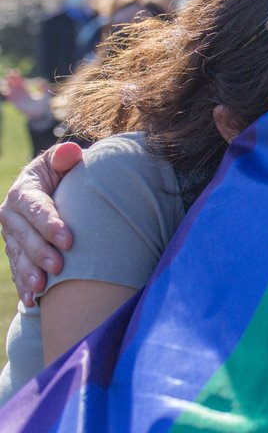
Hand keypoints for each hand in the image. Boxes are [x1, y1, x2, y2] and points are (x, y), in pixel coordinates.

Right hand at [1, 143, 82, 305]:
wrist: (54, 187)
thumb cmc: (64, 172)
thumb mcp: (63, 161)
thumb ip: (65, 157)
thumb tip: (70, 152)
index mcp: (24, 191)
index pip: (36, 208)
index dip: (50, 224)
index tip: (69, 240)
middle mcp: (11, 215)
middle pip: (25, 236)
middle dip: (41, 252)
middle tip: (59, 266)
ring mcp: (11, 236)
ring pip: (19, 256)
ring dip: (29, 273)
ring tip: (42, 288)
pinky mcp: (16, 251)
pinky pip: (18, 270)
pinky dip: (24, 286)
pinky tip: (33, 300)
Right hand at [2, 72, 51, 120]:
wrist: (42, 115)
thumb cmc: (44, 105)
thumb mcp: (45, 94)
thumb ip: (44, 86)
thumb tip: (37, 80)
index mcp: (27, 90)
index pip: (20, 81)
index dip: (17, 76)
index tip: (15, 70)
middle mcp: (21, 94)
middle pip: (14, 84)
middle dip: (11, 78)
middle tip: (8, 71)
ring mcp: (18, 98)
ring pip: (10, 90)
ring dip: (7, 84)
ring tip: (4, 79)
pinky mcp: (16, 104)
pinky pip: (9, 98)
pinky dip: (6, 93)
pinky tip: (4, 89)